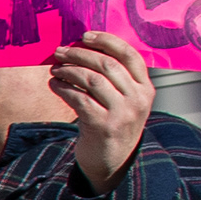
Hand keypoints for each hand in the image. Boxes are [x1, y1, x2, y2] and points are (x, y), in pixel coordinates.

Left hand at [52, 29, 157, 189]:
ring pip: (91, 79)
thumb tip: (83, 49)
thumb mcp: (124, 101)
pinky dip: (63, 88)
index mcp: (146, 87)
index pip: (129, 54)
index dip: (106, 41)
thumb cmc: (113, 126)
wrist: (112, 164)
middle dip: (80, 54)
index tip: (84, 36)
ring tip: (55, 69)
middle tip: (60, 52)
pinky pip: (79, 99)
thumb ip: (114, 79)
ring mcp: (122, 113)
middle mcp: (138, 98)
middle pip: (107, 64)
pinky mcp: (103, 125)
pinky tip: (54, 85)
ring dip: (69, 71)